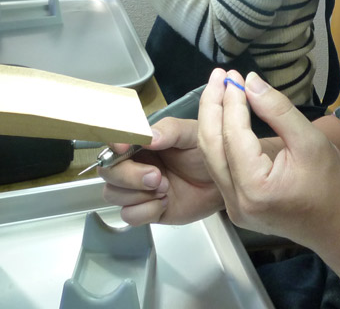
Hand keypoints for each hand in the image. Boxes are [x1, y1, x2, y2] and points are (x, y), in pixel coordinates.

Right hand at [99, 117, 223, 225]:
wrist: (223, 183)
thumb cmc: (208, 154)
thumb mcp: (193, 134)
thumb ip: (170, 130)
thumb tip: (148, 137)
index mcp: (144, 142)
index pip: (116, 141)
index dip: (114, 145)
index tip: (123, 148)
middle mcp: (137, 164)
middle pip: (108, 171)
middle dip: (129, 176)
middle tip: (157, 176)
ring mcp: (139, 189)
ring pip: (113, 194)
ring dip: (138, 194)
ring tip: (165, 188)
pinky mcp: (146, 210)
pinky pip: (129, 215)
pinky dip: (146, 211)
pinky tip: (165, 202)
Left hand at [198, 69, 339, 257]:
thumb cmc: (333, 185)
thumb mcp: (310, 140)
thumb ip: (278, 110)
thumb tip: (251, 82)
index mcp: (255, 188)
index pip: (232, 135)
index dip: (232, 101)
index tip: (236, 75)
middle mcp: (237, 202)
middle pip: (211, 146)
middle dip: (212, 107)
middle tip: (219, 76)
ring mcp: (234, 207)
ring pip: (211, 157)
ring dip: (214, 121)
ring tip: (220, 90)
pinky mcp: (238, 205)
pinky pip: (221, 166)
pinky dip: (221, 138)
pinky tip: (227, 116)